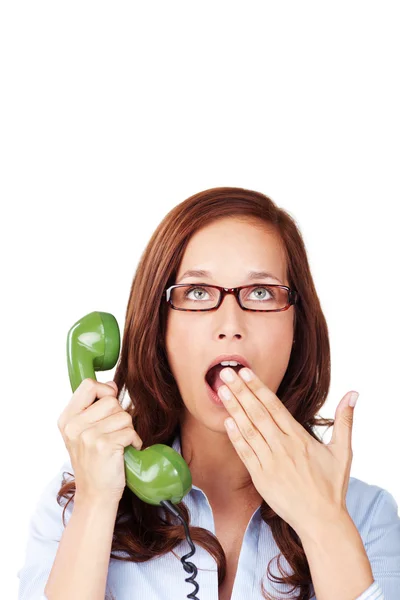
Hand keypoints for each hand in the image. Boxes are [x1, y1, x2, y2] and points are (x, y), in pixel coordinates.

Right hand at [58, 378, 142, 503]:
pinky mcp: (104, 446)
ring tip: (119, 443)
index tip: (109, 404)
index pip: (88, 385)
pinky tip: (126, 450)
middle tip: (113, 433)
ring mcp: (88, 436)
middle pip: (111, 400)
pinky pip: (130, 431)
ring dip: (128, 429)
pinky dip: (134, 441)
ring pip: (124, 415)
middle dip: (119, 415)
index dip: (104, 390)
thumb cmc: (93, 462)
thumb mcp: (83, 433)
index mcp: (67, 419)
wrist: (95, 495)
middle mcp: (74, 426)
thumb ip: (93, 408)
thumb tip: (112, 384)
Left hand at [218, 367, 357, 536]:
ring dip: (234, 409)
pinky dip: (235, 437)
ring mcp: (270, 462)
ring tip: (222, 391)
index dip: (258, 387)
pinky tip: (226, 421)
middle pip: (257, 413)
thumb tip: (354, 394)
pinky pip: (245, 453)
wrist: (321, 521)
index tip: (245, 372)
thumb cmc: (331, 486)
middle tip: (225, 372)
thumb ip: (345, 421)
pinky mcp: (261, 477)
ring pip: (248, 430)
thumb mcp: (343, 451)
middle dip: (240, 391)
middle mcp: (282, 447)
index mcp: (299, 438)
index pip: (274, 406)